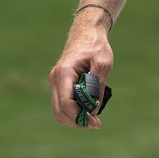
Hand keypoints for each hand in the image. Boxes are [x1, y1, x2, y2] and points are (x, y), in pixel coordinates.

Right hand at [49, 13, 113, 128]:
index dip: (79, 117)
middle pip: (60, 112)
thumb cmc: (96, 47)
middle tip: (95, 123)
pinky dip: (73, 111)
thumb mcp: (103, 63)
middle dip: (76, 121)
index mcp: (64, 73)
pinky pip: (62, 105)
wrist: (87, 33)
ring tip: (93, 117)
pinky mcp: (59, 85)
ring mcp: (55, 83)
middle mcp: (55, 79)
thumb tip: (93, 109)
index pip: (66, 104)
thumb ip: (97, 86)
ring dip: (75, 118)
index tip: (95, 122)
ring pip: (59, 111)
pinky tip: (88, 108)